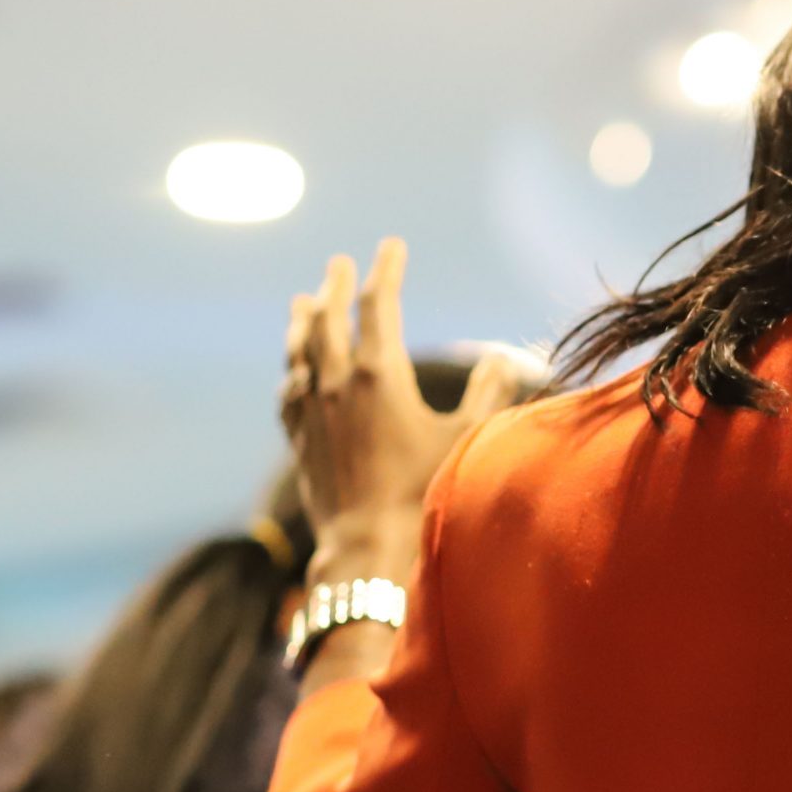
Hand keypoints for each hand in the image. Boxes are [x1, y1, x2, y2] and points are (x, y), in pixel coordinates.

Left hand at [282, 238, 520, 571]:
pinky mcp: (299, 440)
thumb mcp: (466, 438)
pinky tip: (294, 370)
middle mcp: (337, 384)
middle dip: (335, 286)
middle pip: (328, 318)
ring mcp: (312, 411)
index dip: (386, 270)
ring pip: (300, 350)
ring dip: (302, 320)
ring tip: (302, 301)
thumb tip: (503, 358)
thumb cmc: (423, 492)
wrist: (366, 545)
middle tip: (338, 264)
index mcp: (380, 375)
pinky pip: (288, 392)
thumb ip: (487, 393)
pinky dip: (292, 370)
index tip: (392, 246)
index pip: (378, 304)